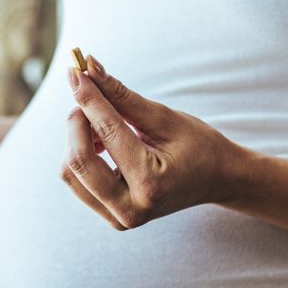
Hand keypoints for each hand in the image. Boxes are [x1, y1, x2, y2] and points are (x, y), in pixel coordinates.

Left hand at [61, 56, 251, 229]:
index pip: (107, 133)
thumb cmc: (198, 145)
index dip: (88, 98)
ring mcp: (119, 219)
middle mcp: (131, 210)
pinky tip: (103, 143)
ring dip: (77, 140)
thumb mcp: (164, 117)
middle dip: (77, 121)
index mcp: (150, 184)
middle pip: (77, 161)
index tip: (75, 71)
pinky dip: (82, 155)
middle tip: (91, 97)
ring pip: (70, 173)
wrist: (218, 180)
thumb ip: (122, 96)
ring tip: (103, 124)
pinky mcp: (111, 218)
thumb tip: (89, 68)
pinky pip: (78, 182)